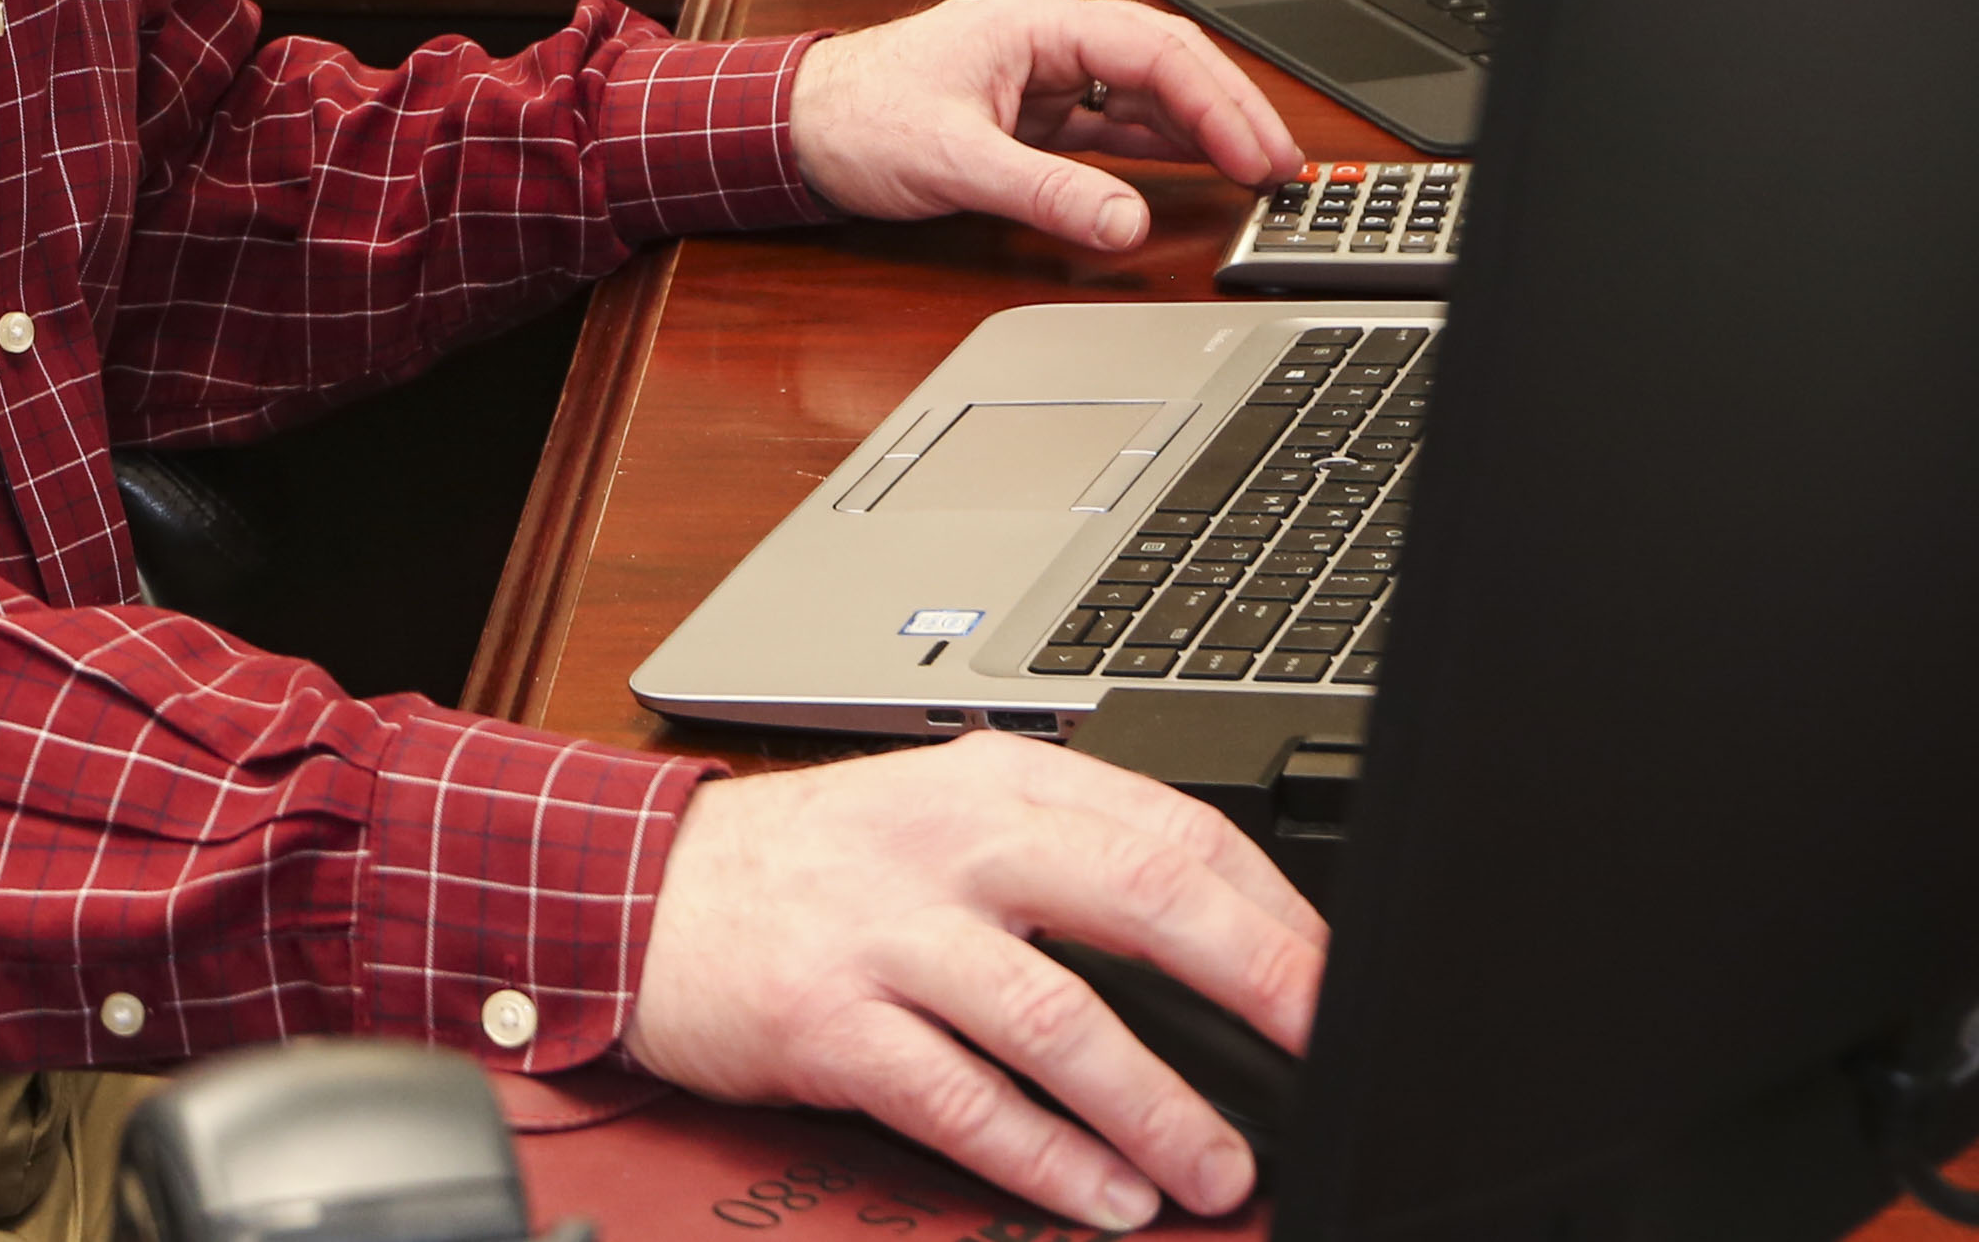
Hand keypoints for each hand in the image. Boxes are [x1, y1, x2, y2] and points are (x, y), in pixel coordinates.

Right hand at [622, 736, 1326, 1226]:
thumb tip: (1224, 940)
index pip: (1172, 828)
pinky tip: (1100, 1196)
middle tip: (1324, 1052)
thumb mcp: (946, 817)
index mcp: (998, 782)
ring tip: (1217, 1170)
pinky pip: (959, 1100)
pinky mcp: (830, 1020)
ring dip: (1153, 1105)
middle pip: (1138, 899)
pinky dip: (1043, 1156)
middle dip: (1256, 982)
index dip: (1273, 908)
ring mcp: (888, 930)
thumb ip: (1065, 858)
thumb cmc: (816, 865)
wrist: (642, 890)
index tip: (1336, 977)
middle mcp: (951, 843)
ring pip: (1055, 1018)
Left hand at [788, 0, 1292, 253]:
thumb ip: (1046, 193)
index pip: (1154, 52)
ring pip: (1145, 92)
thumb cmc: (857, 119)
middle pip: (1164, 63)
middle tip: (1281, 166)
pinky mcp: (1031, 112)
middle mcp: (1047, 40)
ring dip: (1201, 128)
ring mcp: (1042, 75)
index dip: (1218, 102)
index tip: (1257, 152)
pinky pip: (1114, 122)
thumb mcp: (955, 161)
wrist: (794, 128)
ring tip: (1256, 170)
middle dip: (1228, 111)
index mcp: (1035, 25)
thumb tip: (1125, 223)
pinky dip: (1159, 144)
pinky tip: (1195, 165)